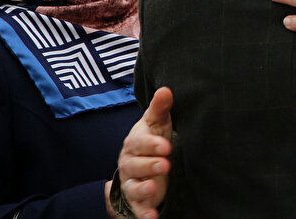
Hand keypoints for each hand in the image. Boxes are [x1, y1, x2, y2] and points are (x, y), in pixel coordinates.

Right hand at [116, 87, 172, 218]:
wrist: (144, 164)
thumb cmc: (153, 140)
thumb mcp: (157, 123)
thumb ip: (160, 108)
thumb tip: (166, 89)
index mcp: (134, 142)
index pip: (139, 142)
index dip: (151, 144)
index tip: (166, 145)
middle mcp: (129, 162)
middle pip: (136, 164)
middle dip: (150, 165)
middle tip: (165, 165)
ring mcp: (132, 182)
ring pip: (134, 185)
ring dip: (143, 188)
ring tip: (154, 188)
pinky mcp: (137, 200)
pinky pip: (137, 208)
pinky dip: (144, 214)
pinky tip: (152, 217)